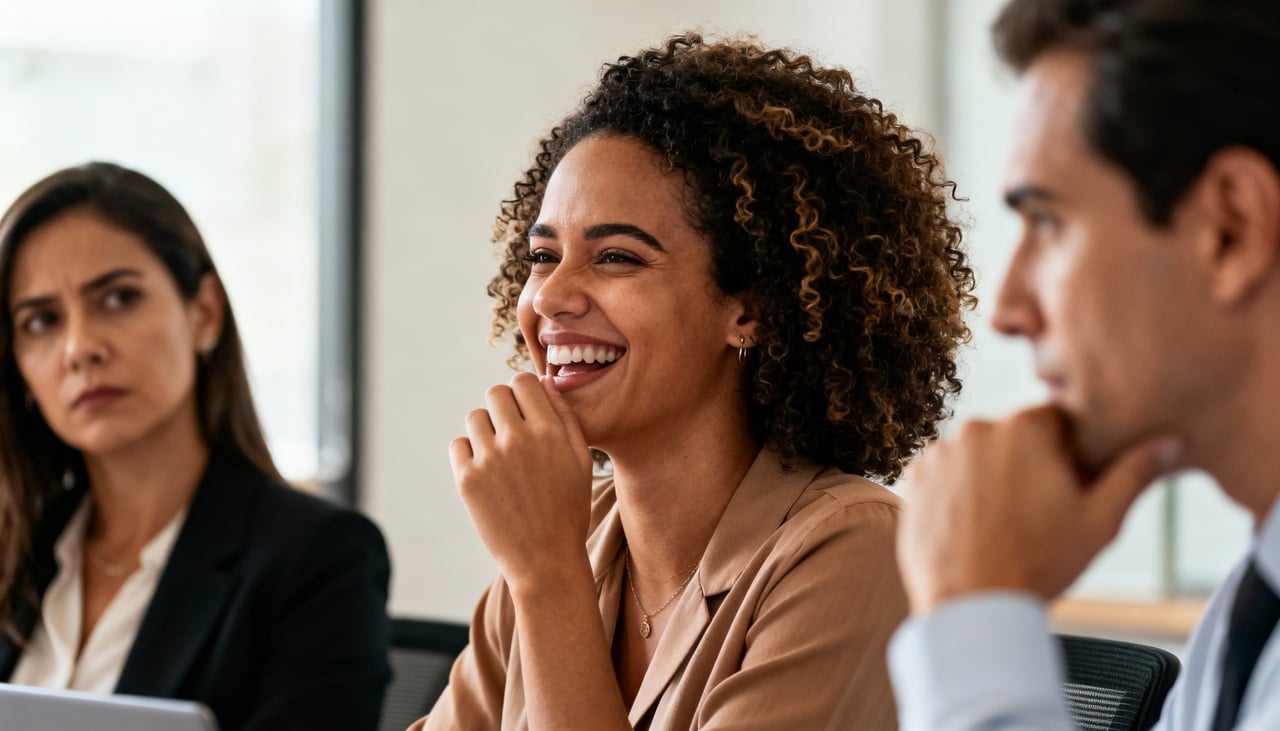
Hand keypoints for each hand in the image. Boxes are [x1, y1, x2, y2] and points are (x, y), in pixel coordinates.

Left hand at [449, 372, 594, 588]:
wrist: (545, 560)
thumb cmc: (568, 509)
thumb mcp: (581, 460)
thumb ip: (565, 416)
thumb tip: (543, 381)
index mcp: (549, 431)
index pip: (523, 380)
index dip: (524, 393)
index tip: (527, 411)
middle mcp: (517, 439)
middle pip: (495, 393)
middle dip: (504, 408)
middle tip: (513, 434)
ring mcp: (489, 458)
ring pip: (475, 418)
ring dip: (486, 430)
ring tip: (501, 457)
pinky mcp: (466, 479)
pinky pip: (458, 444)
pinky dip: (469, 453)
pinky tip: (487, 473)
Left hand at [897, 405, 1182, 614]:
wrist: (972, 605)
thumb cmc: (1039, 564)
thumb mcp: (1101, 521)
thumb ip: (1134, 472)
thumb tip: (1172, 442)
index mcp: (1025, 428)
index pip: (1056, 422)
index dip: (1067, 454)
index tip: (1067, 487)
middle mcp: (977, 429)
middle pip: (1014, 437)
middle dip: (1027, 465)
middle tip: (1036, 513)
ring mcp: (940, 452)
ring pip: (978, 455)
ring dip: (990, 477)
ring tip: (1002, 524)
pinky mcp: (914, 478)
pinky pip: (945, 474)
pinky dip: (958, 492)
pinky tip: (973, 525)